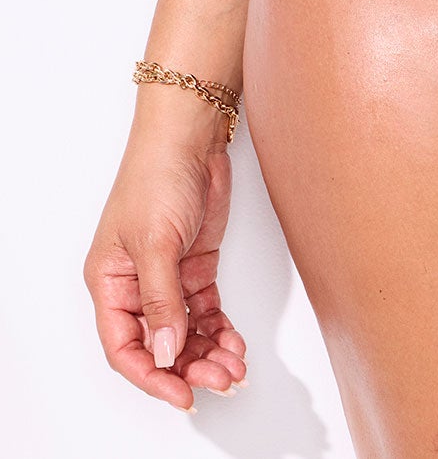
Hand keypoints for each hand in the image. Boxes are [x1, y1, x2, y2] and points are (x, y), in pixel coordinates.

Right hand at [84, 99, 247, 410]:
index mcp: (110, 283)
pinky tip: (235, 343)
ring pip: (185, 332)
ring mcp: (168, 276)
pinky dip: (220, 330)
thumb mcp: (156, 242)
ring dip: (209, 353)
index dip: (151, 376)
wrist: (192, 135)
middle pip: (158, 345)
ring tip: (234, 366)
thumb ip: (161, 301)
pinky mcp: (196, 266)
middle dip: (189, 367)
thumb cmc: (158, 176)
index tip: (182, 394)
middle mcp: (136, 285)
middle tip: (220, 379)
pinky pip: (205, 311)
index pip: (124, 347)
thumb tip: (165, 353)